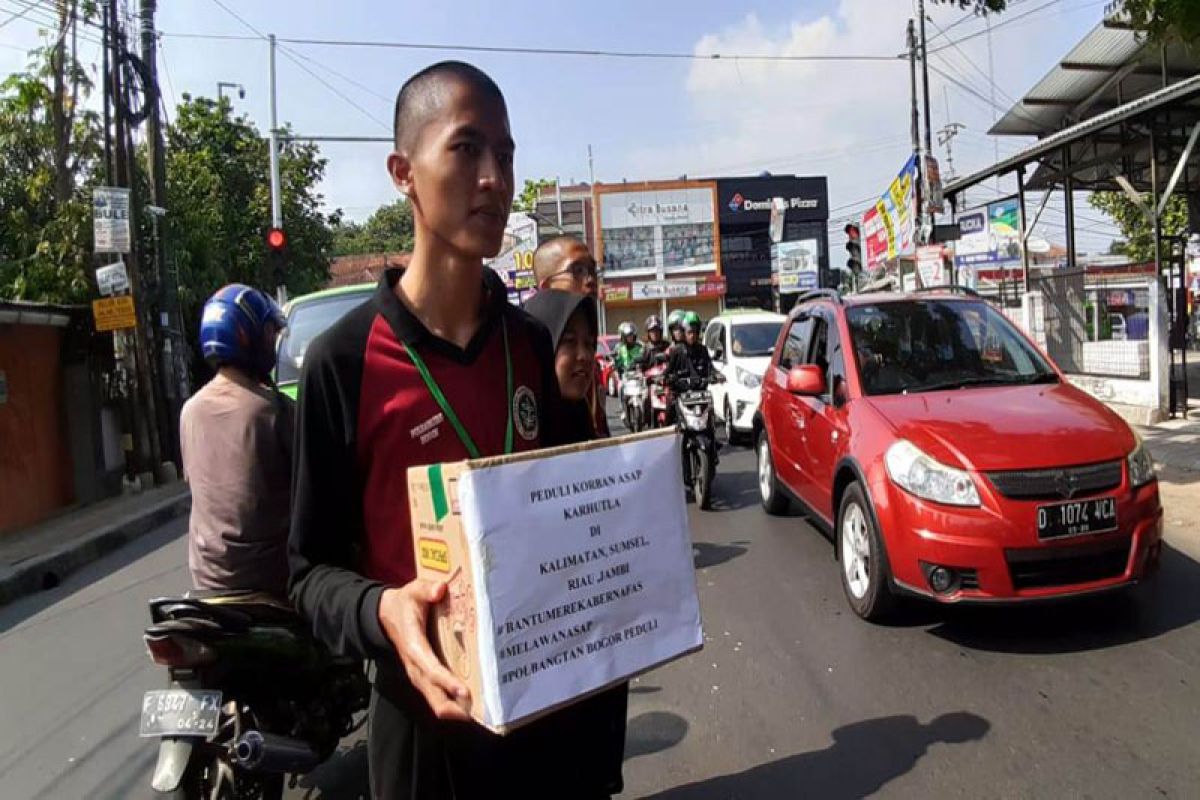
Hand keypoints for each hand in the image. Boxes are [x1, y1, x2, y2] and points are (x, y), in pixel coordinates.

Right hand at [377, 581, 470, 720]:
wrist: (385, 615)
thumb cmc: (404, 604)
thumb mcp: (412, 591)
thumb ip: (426, 590)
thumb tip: (439, 589)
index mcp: (413, 647)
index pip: (430, 669)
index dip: (447, 681)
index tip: (464, 691)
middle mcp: (416, 667)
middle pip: (434, 697)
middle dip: (456, 708)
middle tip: (481, 712)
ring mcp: (419, 676)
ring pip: (437, 702)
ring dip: (457, 710)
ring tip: (482, 714)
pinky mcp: (424, 678)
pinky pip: (438, 697)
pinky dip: (454, 705)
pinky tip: (473, 707)